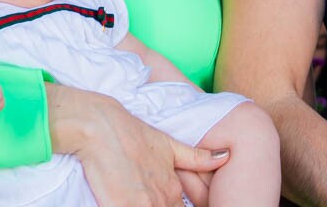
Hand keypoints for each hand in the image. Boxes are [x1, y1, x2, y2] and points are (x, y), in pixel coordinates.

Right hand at [49, 85, 228, 206]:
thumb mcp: (167, 145)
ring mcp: (141, 206)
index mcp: (172, 189)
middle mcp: (160, 200)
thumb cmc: (132, 134)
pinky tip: (125, 204)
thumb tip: (225, 155)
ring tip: (140, 201)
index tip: (169, 203)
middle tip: (150, 200)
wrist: (101, 128)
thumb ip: (196, 157)